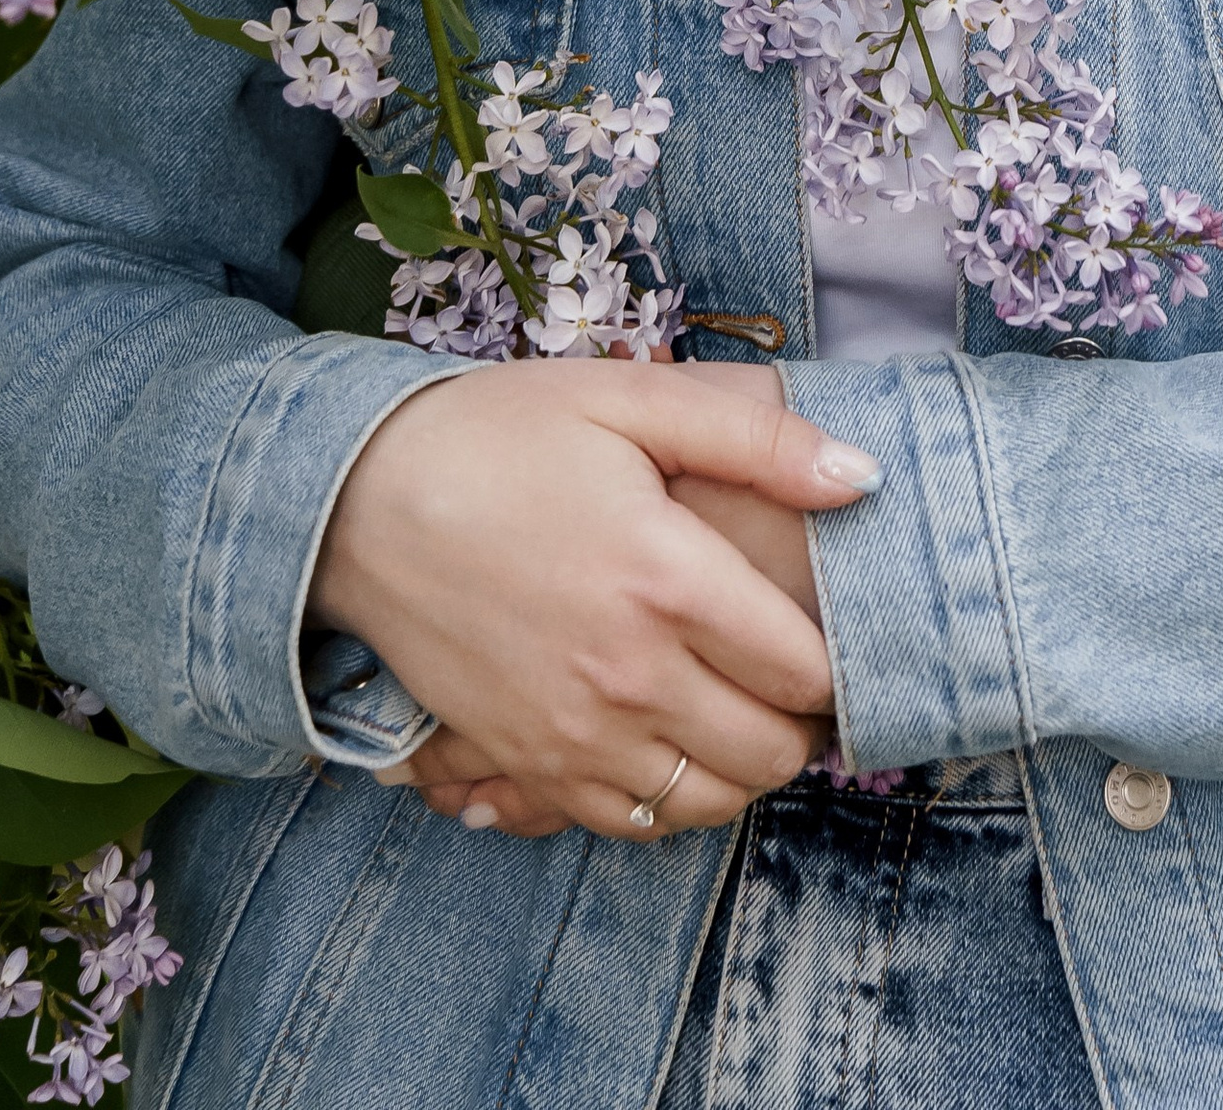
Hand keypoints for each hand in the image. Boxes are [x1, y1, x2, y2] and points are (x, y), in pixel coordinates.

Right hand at [313, 358, 869, 840]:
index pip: (807, 669)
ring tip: (745, 708)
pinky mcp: (528, 763)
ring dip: (746, 766)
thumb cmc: (499, 435)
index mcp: (669, 579)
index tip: (838, 635)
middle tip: (799, 677)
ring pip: (710, 801)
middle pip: (771, 750)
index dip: (842, 661)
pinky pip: (633, 822)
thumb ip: (758, 439)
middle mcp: (630, 675)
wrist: (358, 502)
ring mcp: (575, 733)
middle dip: (805, 722)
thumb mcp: (631, 400)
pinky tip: (674, 741)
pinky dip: (672, 799)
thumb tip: (864, 479)